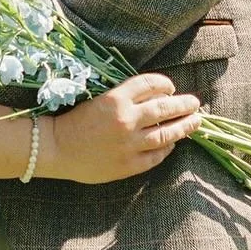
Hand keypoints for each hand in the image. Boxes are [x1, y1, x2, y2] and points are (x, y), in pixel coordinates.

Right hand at [48, 73, 201, 183]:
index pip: (151, 84)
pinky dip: (167, 148)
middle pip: (165, 107)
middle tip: (195, 103)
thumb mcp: (98, 99)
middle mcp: (126, 120)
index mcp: (116, 99)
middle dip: (184, 104)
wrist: (55, 149)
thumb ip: (125, 96)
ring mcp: (129, 144)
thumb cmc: (74, 121)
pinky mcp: (128, 164)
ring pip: (166, 133)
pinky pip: (156, 155)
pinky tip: (172, 143)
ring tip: (195, 122)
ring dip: (184, 126)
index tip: (171, 87)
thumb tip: (156, 96)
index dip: (166, 84)